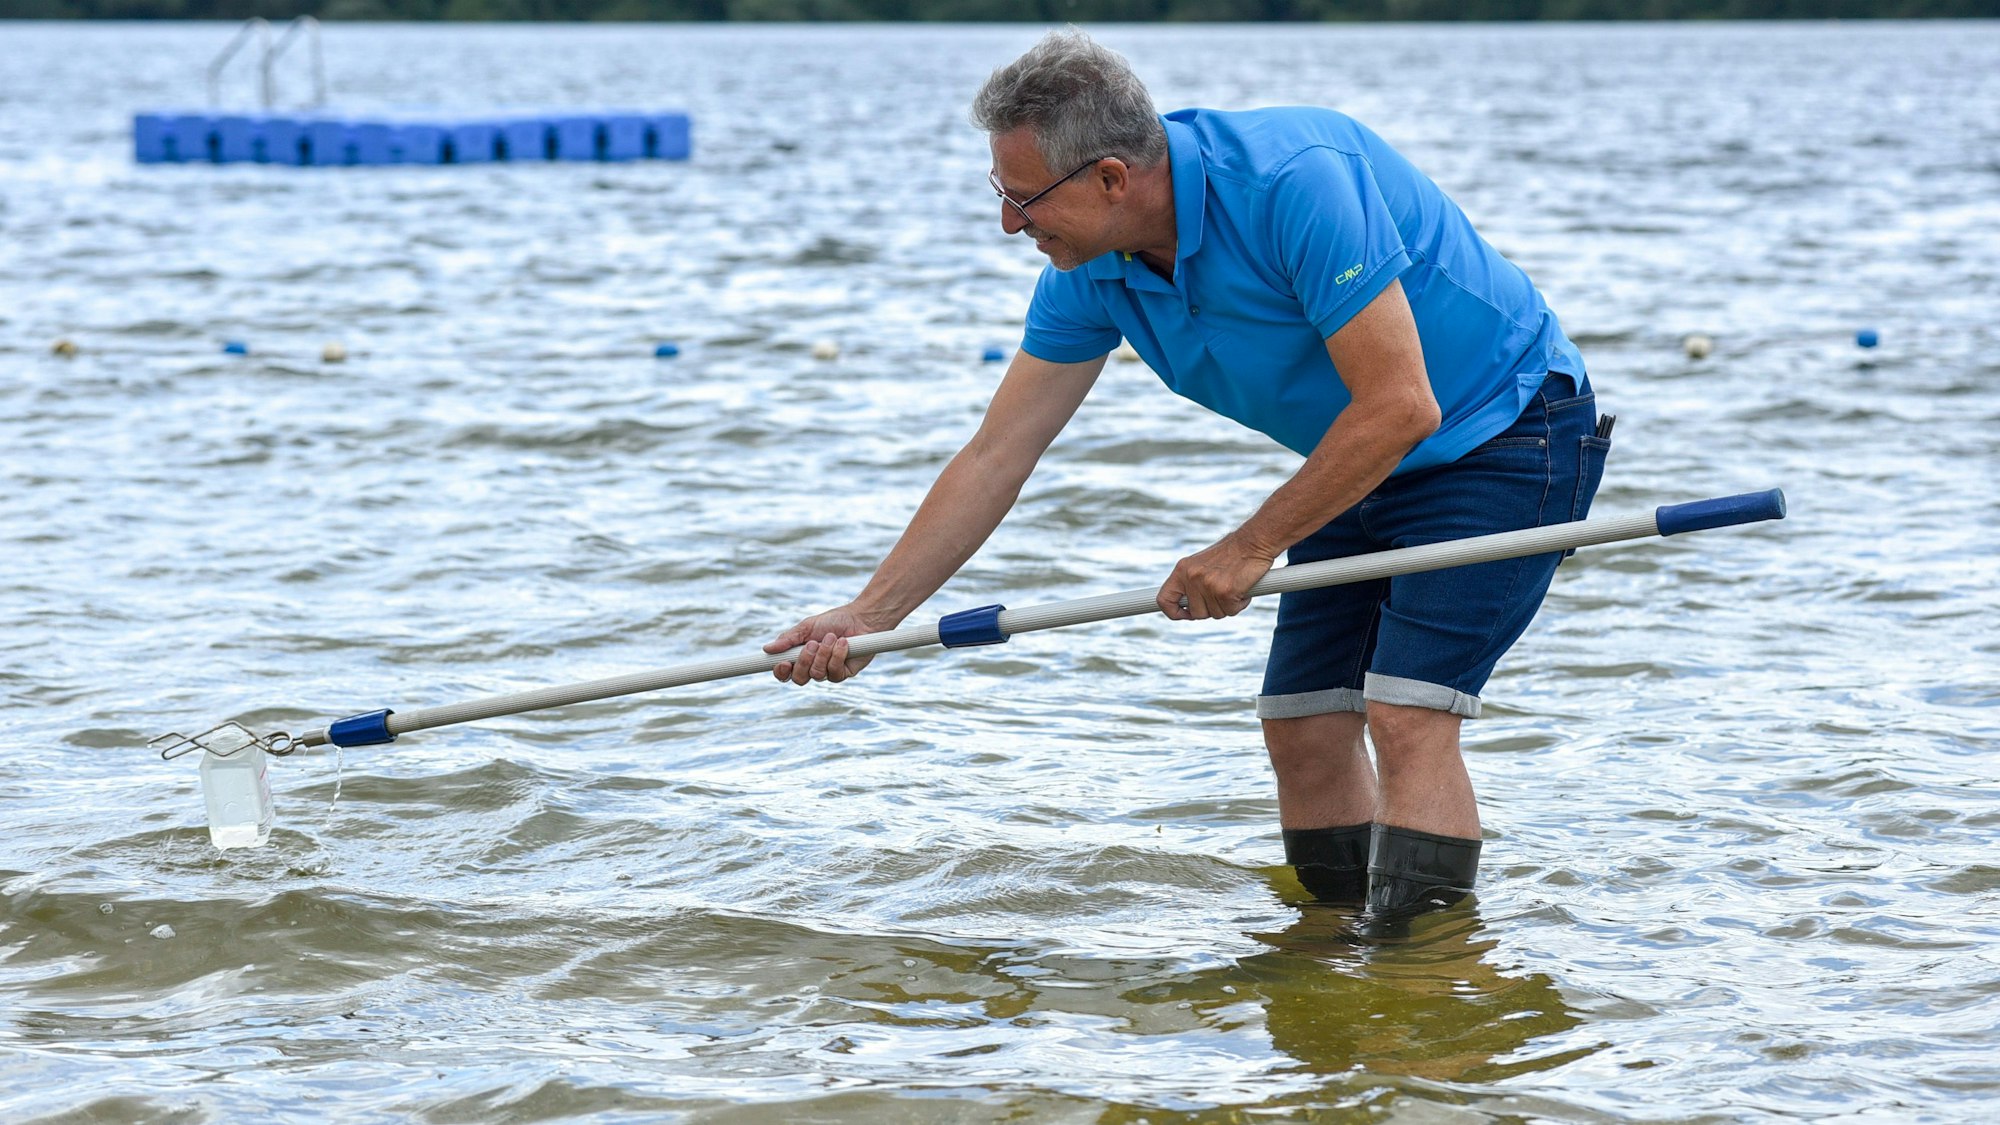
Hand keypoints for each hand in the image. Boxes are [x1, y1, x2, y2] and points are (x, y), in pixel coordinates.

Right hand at [765, 604, 880, 684]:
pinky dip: (837, 656)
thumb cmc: (833, 621)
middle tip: (813, 643)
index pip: (784, 672)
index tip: (784, 663)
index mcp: (800, 657)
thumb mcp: (807, 626)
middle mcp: (812, 667)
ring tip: (832, 637)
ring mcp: (828, 672)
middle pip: (799, 679)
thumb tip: (767, 649)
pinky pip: (834, 673)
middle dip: (804, 661)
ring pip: (817, 675)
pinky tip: (843, 643)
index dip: (781, 672)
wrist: (860, 619)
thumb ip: (788, 639)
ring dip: (824, 654)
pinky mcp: (843, 673)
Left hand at [1156, 533, 1275, 620]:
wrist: (1254, 541)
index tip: (1186, 614)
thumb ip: (1192, 583)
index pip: (1164, 599)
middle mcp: (1192, 577)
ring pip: (1215, 614)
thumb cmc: (1232, 552)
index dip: (1174, 612)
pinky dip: (1240, 604)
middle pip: (1196, 613)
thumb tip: (1187, 608)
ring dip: (1227, 606)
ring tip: (1234, 587)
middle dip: (1211, 609)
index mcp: (1182, 570)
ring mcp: (1208, 585)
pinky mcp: (1226, 592)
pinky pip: (1231, 611)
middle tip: (1223, 594)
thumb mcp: (1203, 563)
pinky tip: (1243, 589)